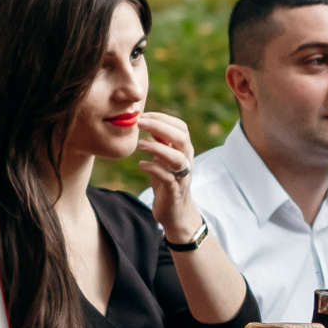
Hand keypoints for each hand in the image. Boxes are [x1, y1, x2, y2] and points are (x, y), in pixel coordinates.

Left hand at [132, 112, 203, 238]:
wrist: (175, 212)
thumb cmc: (167, 182)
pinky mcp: (174, 191)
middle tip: (140, 122)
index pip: (181, 127)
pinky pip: (167, 178)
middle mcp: (187, 161)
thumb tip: (149, 121)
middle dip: (161, 127)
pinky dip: (153, 169)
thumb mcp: (164, 159)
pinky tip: (141, 165)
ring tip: (140, 144)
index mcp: (185, 151)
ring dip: (157, 148)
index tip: (145, 115)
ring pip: (176, 158)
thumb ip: (160, 142)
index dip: (163, 118)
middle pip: (181, 138)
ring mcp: (182, 176)